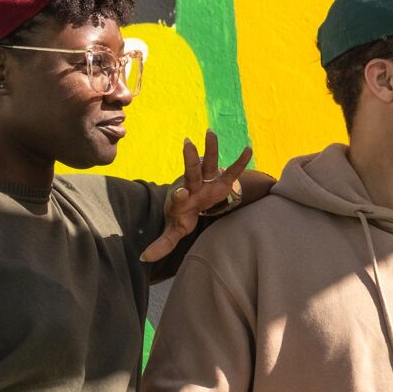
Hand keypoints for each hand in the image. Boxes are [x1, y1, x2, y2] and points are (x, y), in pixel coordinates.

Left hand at [142, 131, 253, 261]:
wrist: (192, 200)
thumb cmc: (182, 214)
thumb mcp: (174, 229)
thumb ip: (162, 243)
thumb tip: (144, 258)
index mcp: (181, 200)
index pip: (179, 196)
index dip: (180, 195)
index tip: (181, 192)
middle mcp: (193, 186)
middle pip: (190, 171)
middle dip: (190, 159)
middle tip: (187, 144)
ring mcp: (206, 181)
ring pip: (208, 164)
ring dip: (210, 149)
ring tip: (210, 133)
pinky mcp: (221, 181)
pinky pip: (232, 171)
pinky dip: (240, 161)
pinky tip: (249, 149)